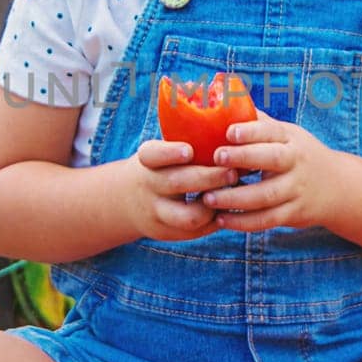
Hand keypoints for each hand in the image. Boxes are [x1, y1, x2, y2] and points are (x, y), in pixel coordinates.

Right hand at [123, 140, 237, 241]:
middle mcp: (149, 185)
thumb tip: (235, 129)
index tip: (189, 151)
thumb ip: (188, 142)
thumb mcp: (162, 152)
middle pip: (177, 183)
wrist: (127, 202)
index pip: (153, 154)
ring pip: (188, 217)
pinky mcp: (167, 232)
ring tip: (234, 195)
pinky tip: (228, 209)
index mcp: (148, 160)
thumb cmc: (161, 167)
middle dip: (209, 178)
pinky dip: (216, 220)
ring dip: (215, 206)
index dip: (170, 153)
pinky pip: (196, 231)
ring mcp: (157, 212)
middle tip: (233, 172)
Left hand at [200, 111, 340, 231]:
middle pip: (271, 159)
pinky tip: (221, 220)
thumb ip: (258, 123)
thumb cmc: (299, 155)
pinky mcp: (295, 213)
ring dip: (235, 198)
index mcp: (290, 139)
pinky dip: (243, 223)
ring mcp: (297, 189)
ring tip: (208, 198)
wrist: (338, 188)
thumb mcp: (287, 135)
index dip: (251, 131)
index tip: (229, 132)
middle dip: (244, 157)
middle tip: (216, 157)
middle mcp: (296, 162)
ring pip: (266, 195)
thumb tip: (223, 100)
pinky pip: (268, 219)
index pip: (271, 131)